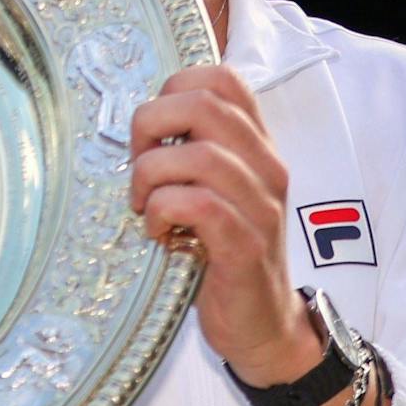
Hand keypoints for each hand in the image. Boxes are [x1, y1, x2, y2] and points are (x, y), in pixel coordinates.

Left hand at [128, 64, 313, 381]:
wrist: (263, 325)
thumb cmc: (222, 253)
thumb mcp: (214, 192)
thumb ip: (191, 153)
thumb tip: (139, 123)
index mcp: (256, 146)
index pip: (221, 79)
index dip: (174, 90)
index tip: (154, 133)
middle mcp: (266, 167)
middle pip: (204, 104)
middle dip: (151, 126)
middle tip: (139, 168)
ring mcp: (261, 206)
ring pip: (198, 155)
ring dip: (151, 177)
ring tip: (146, 207)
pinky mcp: (246, 246)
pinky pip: (199, 205)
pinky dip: (164, 212)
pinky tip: (159, 233)